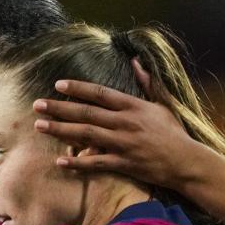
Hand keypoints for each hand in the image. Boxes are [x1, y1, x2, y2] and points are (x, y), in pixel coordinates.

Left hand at [33, 60, 212, 188]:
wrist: (186, 162)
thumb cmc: (174, 133)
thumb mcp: (163, 104)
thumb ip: (148, 82)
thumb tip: (137, 61)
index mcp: (134, 106)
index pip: (100, 93)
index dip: (78, 88)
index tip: (58, 84)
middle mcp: (125, 123)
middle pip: (86, 112)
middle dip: (59, 108)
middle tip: (37, 105)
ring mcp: (123, 144)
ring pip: (86, 134)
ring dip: (60, 130)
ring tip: (39, 126)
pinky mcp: (123, 164)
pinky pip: (95, 162)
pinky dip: (77, 163)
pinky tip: (59, 161)